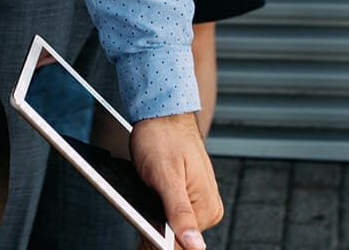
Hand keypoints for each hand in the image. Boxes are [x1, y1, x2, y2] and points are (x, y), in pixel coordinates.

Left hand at [130, 112, 221, 248]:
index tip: (141, 236)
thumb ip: (180, 212)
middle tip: (141, 207)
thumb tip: (195, 245)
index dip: (156, 241)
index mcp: (207, 207)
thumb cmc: (163, 135)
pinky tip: (148, 196)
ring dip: (154, 219)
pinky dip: (156, 210)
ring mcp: (198, 200)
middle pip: (175, 235)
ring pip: (171, 225)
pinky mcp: (188, 194)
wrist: (161, 111)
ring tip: (145, 194)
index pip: (180, 243)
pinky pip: (171, 212)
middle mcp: (207, 207)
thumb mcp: (166, 175)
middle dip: (154, 228)